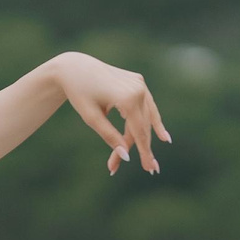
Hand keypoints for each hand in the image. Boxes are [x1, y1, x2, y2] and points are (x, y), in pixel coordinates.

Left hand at [49, 53, 168, 174]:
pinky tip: (164, 137)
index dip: (144, 152)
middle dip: (140, 148)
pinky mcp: (138, 81)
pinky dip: (153, 121)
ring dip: (146, 138)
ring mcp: (140, 83)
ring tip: (151, 160)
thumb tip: (126, 156)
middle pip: (142, 126)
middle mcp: (138, 89)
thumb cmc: (79, 94)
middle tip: (146, 171)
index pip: (138, 131)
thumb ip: (109, 136)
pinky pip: (147, 106)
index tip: (149, 169)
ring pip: (146, 117)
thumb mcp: (91, 118)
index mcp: (127, 98)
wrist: (75, 68)